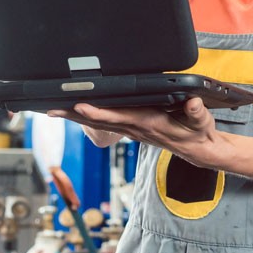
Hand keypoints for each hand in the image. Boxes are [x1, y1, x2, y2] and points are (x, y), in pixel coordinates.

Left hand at [49, 97, 222, 165]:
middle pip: (99, 121)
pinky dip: (87, 117)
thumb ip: (197, 112)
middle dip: (74, 115)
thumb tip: (193, 102)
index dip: (97, 112)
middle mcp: (134, 128)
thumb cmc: (197, 132)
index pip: (118, 117)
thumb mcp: (201, 121)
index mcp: (148, 123)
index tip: (79, 104)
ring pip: (98, 122)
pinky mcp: (131, 128)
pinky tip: (75, 112)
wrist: (197, 149)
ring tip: (54, 109)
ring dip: (76, 116)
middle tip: (51, 109)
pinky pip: (104, 122)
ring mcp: (131, 130)